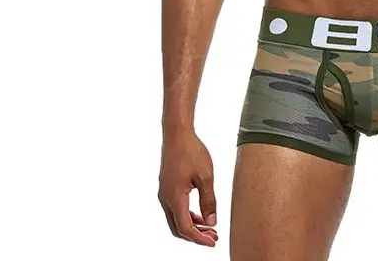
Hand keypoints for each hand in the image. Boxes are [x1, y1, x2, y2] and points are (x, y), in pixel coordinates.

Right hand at [158, 129, 218, 246]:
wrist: (177, 134)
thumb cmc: (191, 151)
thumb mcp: (206, 176)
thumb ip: (209, 201)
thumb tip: (211, 221)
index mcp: (175, 198)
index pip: (186, 228)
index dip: (199, 239)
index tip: (212, 242)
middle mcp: (165, 199)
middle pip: (178, 228)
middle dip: (196, 235)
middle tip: (213, 237)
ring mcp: (164, 193)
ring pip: (176, 219)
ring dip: (192, 225)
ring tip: (209, 227)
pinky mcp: (166, 187)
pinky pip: (175, 209)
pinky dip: (187, 215)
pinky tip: (200, 214)